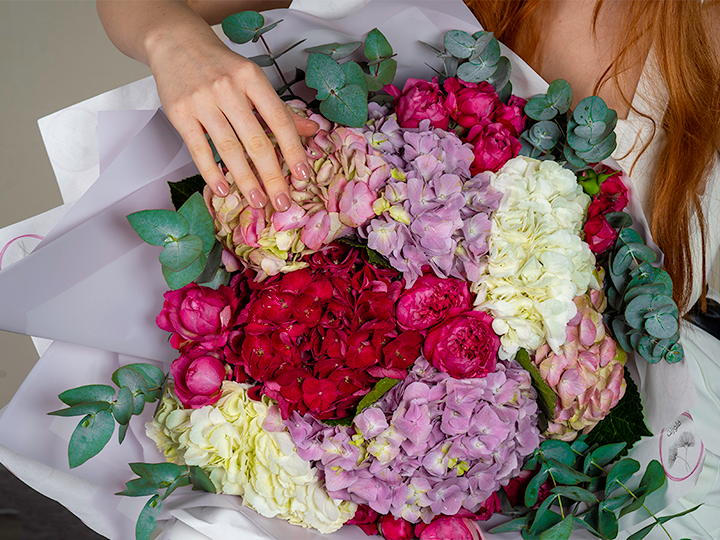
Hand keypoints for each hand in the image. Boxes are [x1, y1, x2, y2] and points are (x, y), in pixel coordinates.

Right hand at [149, 31, 317, 209]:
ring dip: (245, 180)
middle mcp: (228, 89)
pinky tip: (223, 188)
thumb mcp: (253, 80)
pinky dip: (211, 172)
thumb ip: (281, 109)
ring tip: (257, 201)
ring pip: (228, 149)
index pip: (279, 121)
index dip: (293, 151)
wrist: (175, 42)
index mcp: (252, 79)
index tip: (302, 176)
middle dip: (271, 176)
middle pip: (256, 141)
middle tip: (281, 201)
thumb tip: (313, 131)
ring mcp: (202, 101)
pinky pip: (198, 149)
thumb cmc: (220, 65)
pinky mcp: (179, 114)